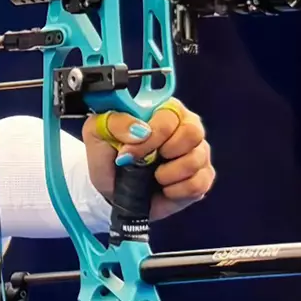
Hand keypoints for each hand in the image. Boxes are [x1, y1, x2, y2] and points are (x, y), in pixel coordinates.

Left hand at [81, 98, 213, 219]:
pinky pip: (199, 184)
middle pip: (193, 133)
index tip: (130, 151)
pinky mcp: (202, 178)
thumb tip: (140, 130)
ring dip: (167, 174)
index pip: (170, 115)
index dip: (152, 135)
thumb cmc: (108, 156)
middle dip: (164, 152)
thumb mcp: (97, 132)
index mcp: (162, 109)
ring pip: (196, 160)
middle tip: (145, 162)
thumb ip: (115, 121)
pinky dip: (176, 191)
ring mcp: (198, 152)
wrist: (110, 190)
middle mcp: (185, 127)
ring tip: (152, 176)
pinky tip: (164, 188)